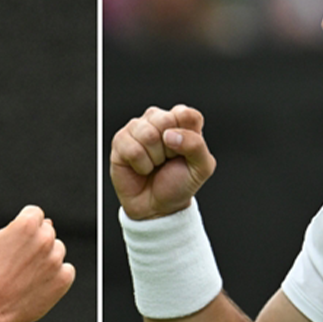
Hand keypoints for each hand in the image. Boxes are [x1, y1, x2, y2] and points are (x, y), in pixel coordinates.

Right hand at [0, 205, 74, 321]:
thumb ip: (20, 227)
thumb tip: (48, 222)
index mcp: (26, 224)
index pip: (36, 214)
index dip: (25, 228)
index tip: (17, 243)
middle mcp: (44, 239)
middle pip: (48, 232)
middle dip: (36, 243)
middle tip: (20, 263)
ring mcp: (55, 259)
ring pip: (58, 251)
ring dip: (47, 259)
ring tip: (27, 275)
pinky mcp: (64, 278)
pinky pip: (66, 270)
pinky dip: (56, 276)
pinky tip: (38, 284)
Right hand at [110, 104, 215, 219]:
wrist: (156, 207)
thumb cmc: (178, 184)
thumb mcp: (201, 168)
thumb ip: (196, 145)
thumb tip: (170, 134)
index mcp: (181, 121)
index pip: (186, 114)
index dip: (187, 137)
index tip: (184, 152)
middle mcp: (158, 120)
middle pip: (165, 120)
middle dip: (169, 149)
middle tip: (168, 159)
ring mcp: (138, 128)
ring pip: (147, 134)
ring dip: (154, 158)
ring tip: (155, 164)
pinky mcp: (120, 140)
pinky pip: (132, 149)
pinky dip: (141, 165)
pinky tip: (142, 168)